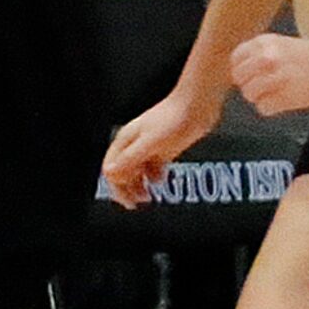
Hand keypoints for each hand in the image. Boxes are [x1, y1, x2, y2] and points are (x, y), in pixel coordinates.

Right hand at [99, 91, 219, 206]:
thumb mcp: (149, 142)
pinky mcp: (165, 148)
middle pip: (122, 172)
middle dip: (126, 189)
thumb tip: (111, 173)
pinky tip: (161, 180)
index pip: (111, 169)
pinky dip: (154, 177)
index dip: (116, 186)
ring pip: (137, 171)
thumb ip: (130, 158)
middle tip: (135, 203)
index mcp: (126, 141)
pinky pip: (153, 167)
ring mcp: (150, 146)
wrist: (197, 105)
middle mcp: (135, 144)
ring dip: (140, 185)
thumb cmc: (174, 116)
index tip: (126, 200)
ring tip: (147, 196)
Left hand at [227, 32, 308, 112]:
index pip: (237, 58)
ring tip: (275, 94)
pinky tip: (283, 101)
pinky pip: (263, 107)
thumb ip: (262, 54)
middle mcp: (269, 57)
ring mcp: (277, 76)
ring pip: (249, 93)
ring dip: (260, 97)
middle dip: (248, 84)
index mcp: (267, 42)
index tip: (250, 75)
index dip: (241, 69)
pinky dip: (270, 108)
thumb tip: (239, 71)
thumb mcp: (284, 45)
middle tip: (263, 88)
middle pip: (239, 77)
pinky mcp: (286, 95)